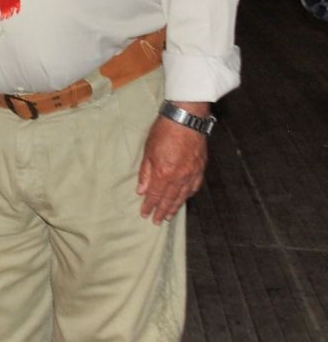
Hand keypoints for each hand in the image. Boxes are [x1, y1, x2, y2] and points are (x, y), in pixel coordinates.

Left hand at [137, 102, 208, 222]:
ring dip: (175, 206)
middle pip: (170, 198)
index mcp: (164, 173)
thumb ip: (145, 173)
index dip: (150, 206)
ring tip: (169, 216)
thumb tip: (141, 190)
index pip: (155, 195)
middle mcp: (179, 177)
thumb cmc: (163, 132)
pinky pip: (194, 186)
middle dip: (162, 211)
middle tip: (157, 221)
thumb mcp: (148, 151)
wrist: (186, 119)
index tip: (145, 215)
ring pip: (183, 195)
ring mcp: (192, 173)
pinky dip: (188, 195)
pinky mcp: (200, 168)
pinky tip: (184, 199)